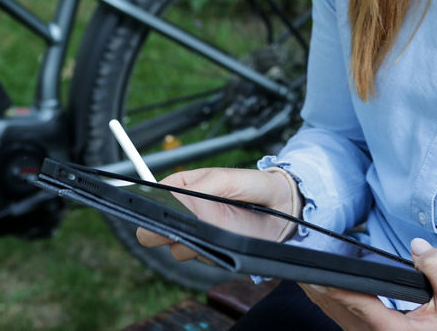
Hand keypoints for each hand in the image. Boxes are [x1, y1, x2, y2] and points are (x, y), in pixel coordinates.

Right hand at [135, 167, 300, 261]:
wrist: (283, 209)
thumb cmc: (254, 186)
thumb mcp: (226, 179)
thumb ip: (201, 187)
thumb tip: (178, 200)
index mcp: (184, 186)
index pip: (155, 197)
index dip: (153, 205)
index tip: (162, 211)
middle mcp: (186, 212)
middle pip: (154, 228)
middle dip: (162, 230)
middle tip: (180, 226)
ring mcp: (197, 233)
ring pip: (175, 247)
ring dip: (190, 243)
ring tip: (213, 229)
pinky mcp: (210, 250)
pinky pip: (198, 257)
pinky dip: (208, 252)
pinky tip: (223, 241)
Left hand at [300, 238, 436, 329]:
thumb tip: (418, 246)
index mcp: (392, 329)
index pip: (358, 303)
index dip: (337, 285)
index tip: (317, 270)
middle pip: (338, 307)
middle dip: (319, 283)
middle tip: (300, 260)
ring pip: (334, 312)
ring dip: (320, 290)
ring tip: (303, 266)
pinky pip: (340, 315)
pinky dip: (328, 297)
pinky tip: (320, 281)